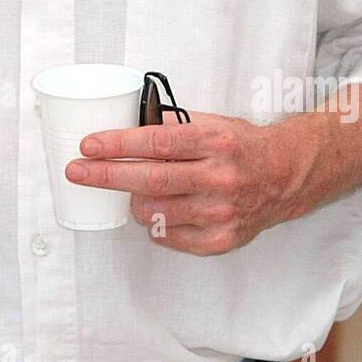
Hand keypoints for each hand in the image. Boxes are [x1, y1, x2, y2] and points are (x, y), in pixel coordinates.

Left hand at [64, 110, 284, 254]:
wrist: (284, 176)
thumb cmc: (241, 146)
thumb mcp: (211, 122)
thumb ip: (171, 125)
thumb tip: (125, 122)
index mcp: (215, 142)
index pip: (157, 143)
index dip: (118, 145)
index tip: (89, 145)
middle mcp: (219, 177)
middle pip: (149, 180)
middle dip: (106, 175)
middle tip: (78, 171)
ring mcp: (221, 212)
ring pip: (154, 212)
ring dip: (133, 200)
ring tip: (135, 190)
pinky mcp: (221, 239)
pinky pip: (168, 236)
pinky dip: (155, 223)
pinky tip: (162, 209)